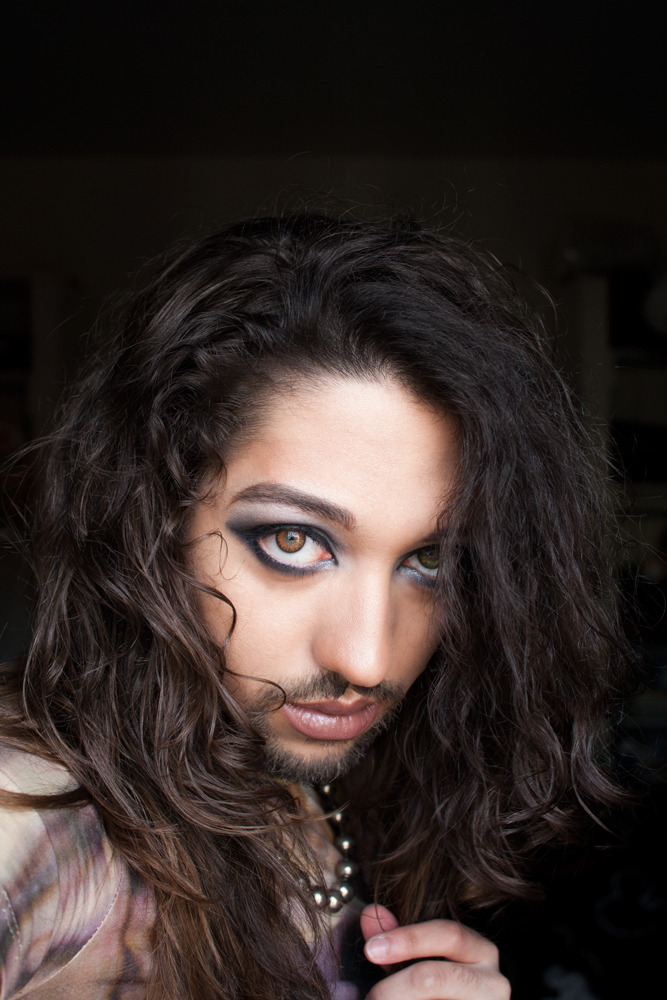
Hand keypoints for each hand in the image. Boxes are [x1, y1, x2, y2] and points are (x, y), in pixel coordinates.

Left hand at [360, 904, 509, 998]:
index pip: (448, 934)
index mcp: (480, 951)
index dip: (409, 938)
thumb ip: (399, 939)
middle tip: (372, 995)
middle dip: (397, 985)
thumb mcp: (425, 960)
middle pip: (437, 976)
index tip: (372, 948)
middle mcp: (493, 980)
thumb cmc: (446, 989)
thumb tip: (371, 914)